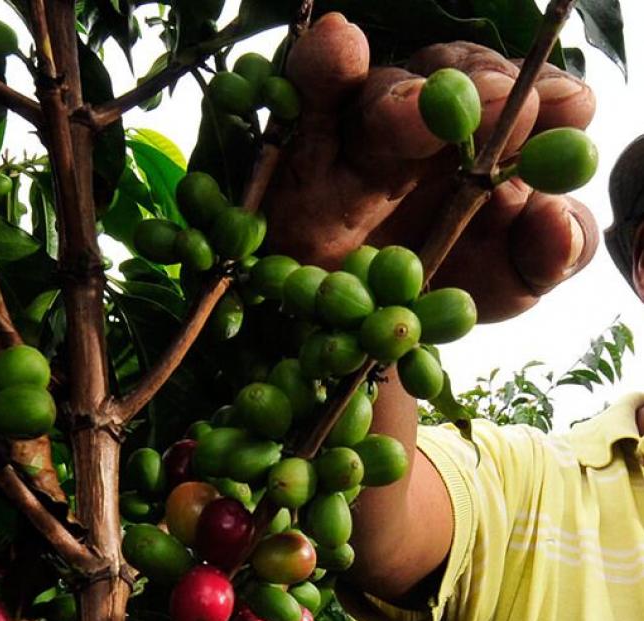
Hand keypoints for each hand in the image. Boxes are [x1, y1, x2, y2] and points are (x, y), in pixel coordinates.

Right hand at [264, 13, 597, 321]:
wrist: (346, 322)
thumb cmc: (426, 295)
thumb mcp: (498, 285)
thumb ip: (542, 257)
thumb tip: (558, 217)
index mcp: (490, 158)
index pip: (534, 108)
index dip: (554, 102)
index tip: (567, 110)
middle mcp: (433, 132)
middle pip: (461, 76)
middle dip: (482, 82)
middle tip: (495, 98)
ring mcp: (366, 131)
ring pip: (385, 89)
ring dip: (404, 95)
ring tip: (417, 105)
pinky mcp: (307, 138)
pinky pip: (310, 92)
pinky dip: (321, 68)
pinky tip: (338, 45)